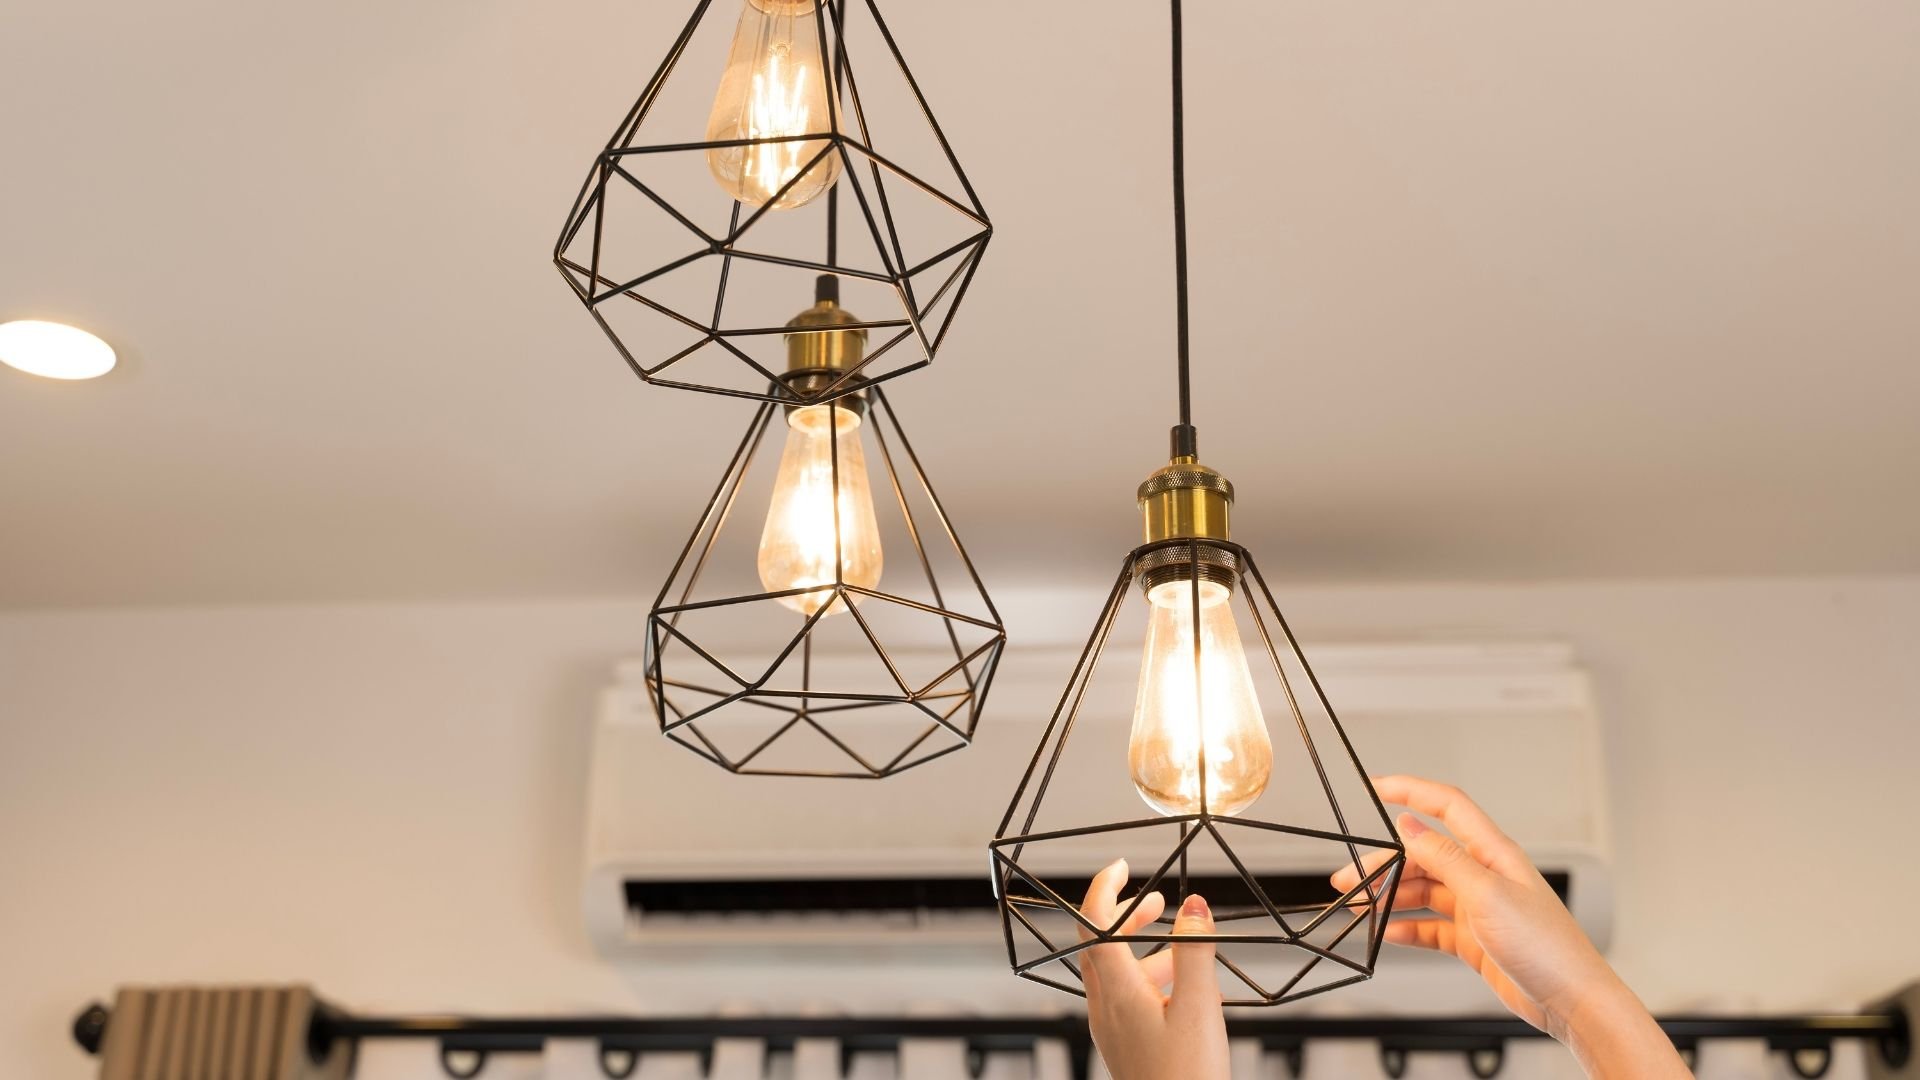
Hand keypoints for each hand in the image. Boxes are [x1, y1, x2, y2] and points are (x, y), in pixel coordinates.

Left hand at [1077, 859, 1228, 1079]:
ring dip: (1141, 946)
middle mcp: (1104, 1007)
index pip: (1094, 923)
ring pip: (1115, 971)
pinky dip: (1148, 977)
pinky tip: (1183, 986)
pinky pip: (1126, 997)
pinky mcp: (1124, 1045)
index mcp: (1117, 991)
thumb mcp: (1199, 1007)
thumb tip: (1194, 906)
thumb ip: (1195, 952)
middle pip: (1100, 944)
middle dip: (1125, 914)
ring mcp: (1111, 1028)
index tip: (1121, 866)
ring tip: (1178, 937)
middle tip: (1154, 897)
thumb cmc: (1187, 1077)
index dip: (1103, 888)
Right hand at [1337, 776, 1689, 1078]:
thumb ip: (1444, 858)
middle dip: (1383, 864)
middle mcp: (1484, 875)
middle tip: (1349, 878)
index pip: (1445, 806)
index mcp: (1492, 853)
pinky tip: (1388, 931)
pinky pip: (1430, 925)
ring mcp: (1478, 907)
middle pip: (1422, 855)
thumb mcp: (1488, 894)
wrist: (1571, 1000)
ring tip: (1360, 907)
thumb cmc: (1547, 947)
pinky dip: (1406, 927)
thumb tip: (1409, 825)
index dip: (1410, 790)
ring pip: (1422, 890)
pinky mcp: (1474, 939)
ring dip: (1389, 897)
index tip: (1375, 786)